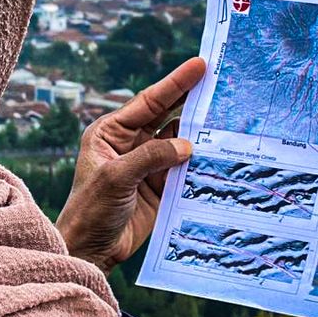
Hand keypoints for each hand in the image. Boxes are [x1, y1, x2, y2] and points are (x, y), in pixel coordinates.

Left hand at [56, 57, 205, 273]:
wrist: (91, 251)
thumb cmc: (91, 210)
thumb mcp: (116, 177)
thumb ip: (151, 157)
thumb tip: (188, 145)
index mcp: (111, 132)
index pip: (149, 102)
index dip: (175, 83)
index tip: (200, 65)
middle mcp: (130, 143)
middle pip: (167, 115)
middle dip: (192, 99)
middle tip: (219, 82)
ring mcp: (148, 164)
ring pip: (180, 141)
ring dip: (201, 132)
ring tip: (227, 116)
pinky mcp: (160, 185)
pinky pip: (185, 167)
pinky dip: (201, 160)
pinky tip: (220, 151)